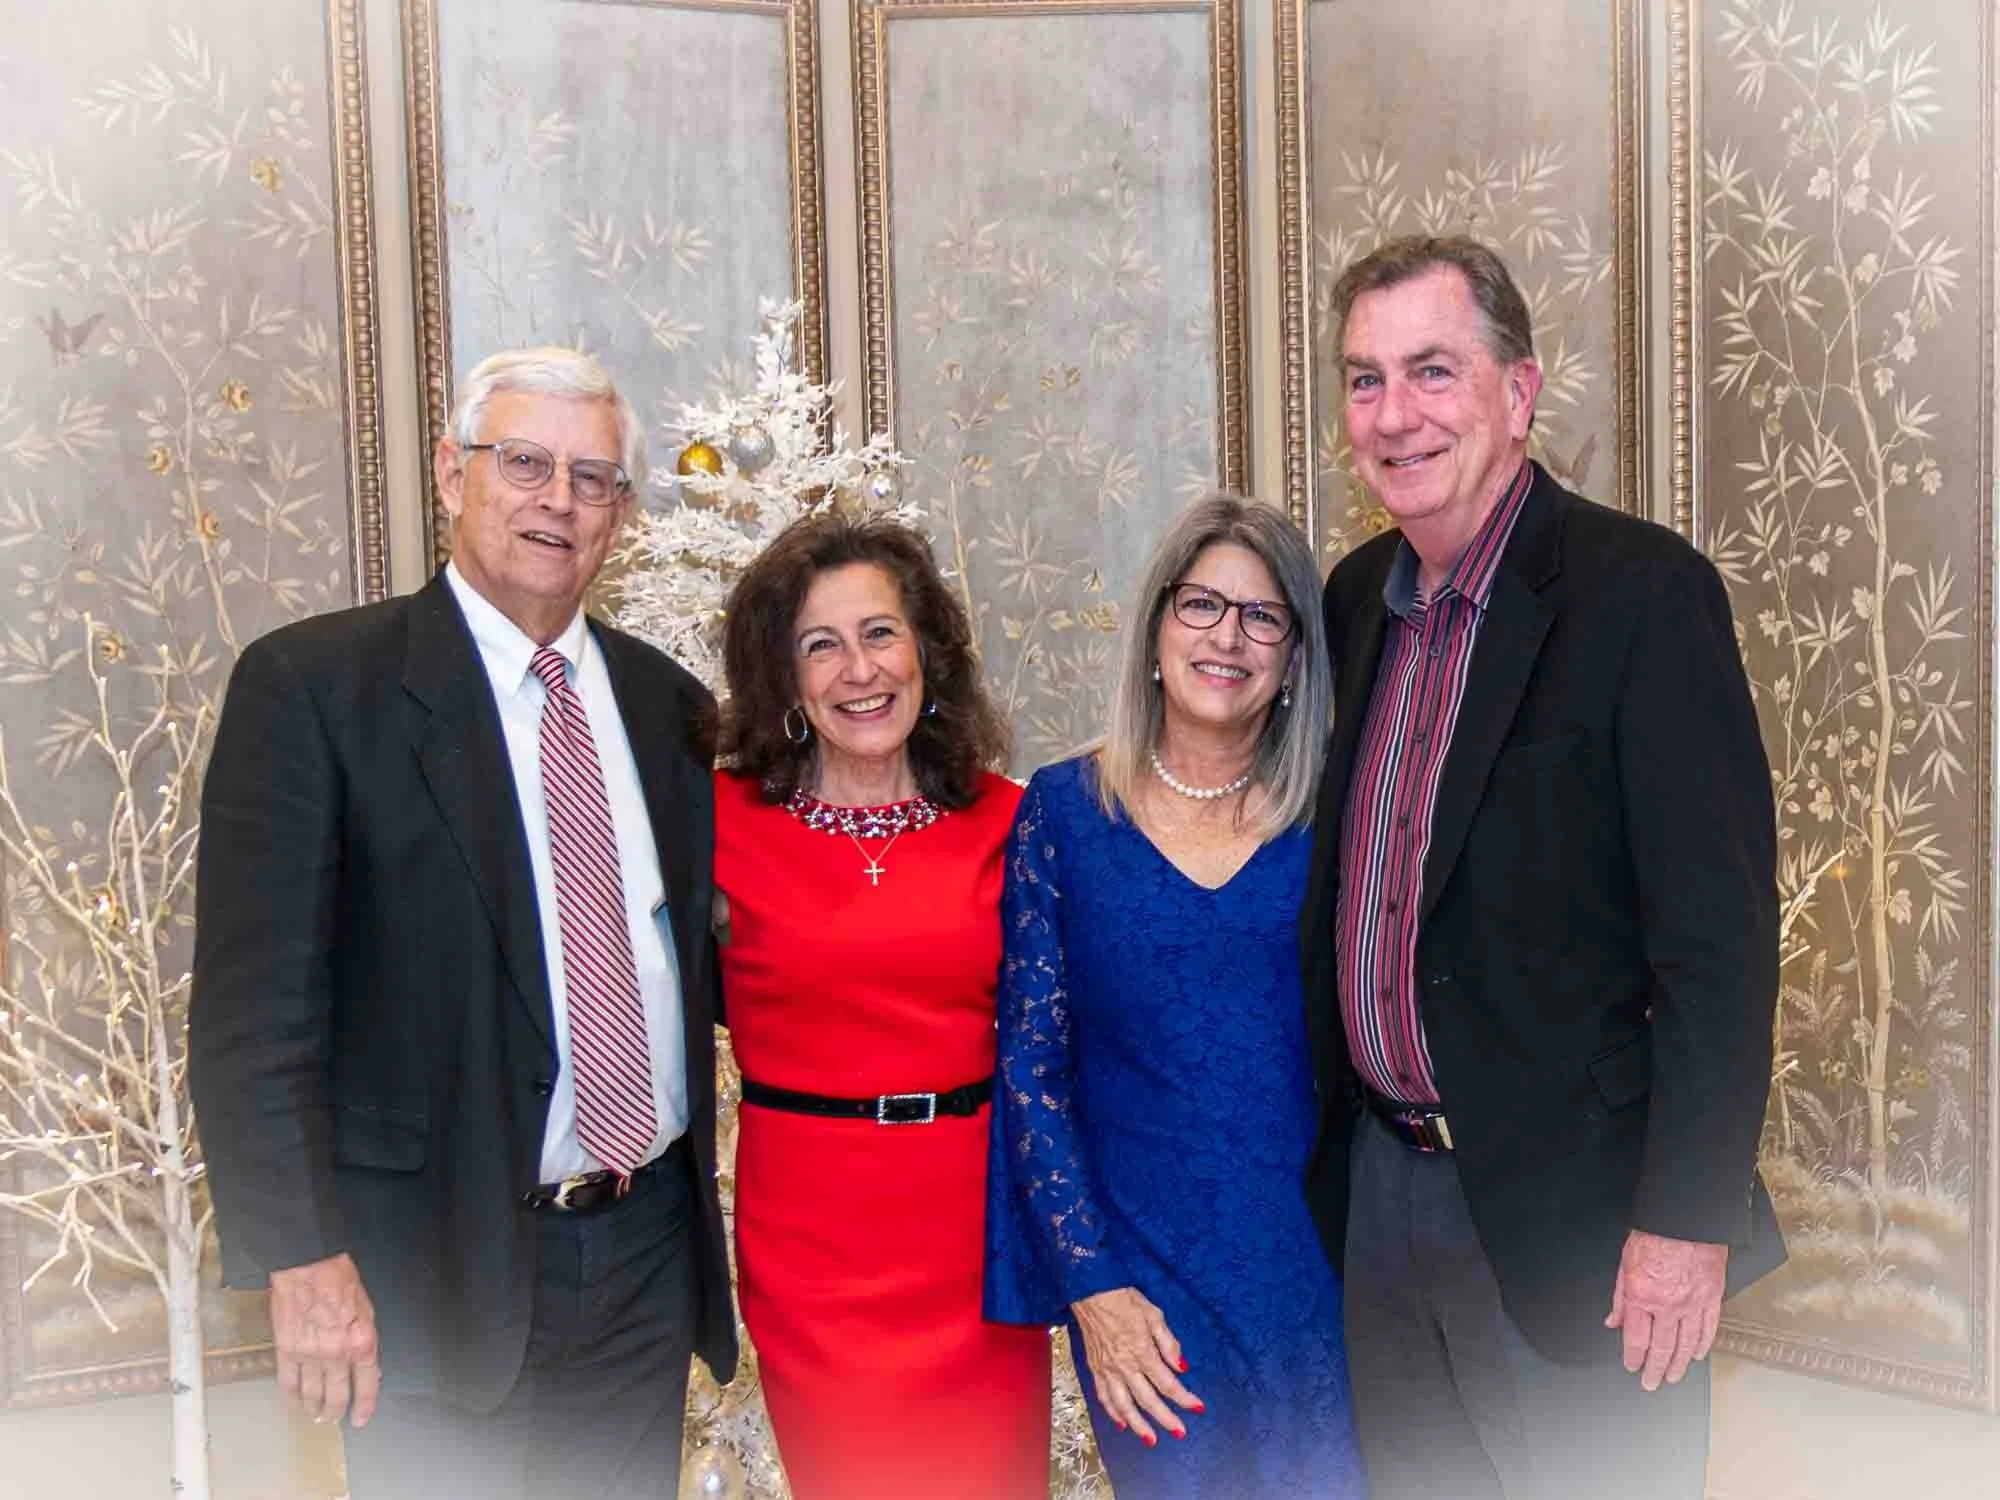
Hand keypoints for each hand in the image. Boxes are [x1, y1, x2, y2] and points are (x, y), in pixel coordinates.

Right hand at [269, 1252, 380, 1427]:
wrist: (309, 1265)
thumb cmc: (339, 1280)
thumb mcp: (366, 1310)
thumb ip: (364, 1341)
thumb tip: (366, 1367)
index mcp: (362, 1342)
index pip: (367, 1384)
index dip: (364, 1405)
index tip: (361, 1417)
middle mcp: (337, 1354)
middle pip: (337, 1396)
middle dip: (336, 1411)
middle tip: (334, 1417)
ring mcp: (310, 1355)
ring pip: (312, 1394)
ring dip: (314, 1408)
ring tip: (315, 1413)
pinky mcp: (286, 1351)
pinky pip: (288, 1383)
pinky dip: (292, 1396)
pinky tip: (295, 1401)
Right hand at [1072, 1287, 1202, 1445]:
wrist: (1091, 1290)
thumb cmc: (1124, 1298)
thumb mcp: (1153, 1314)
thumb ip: (1168, 1342)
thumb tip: (1182, 1366)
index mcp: (1142, 1351)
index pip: (1167, 1383)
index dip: (1184, 1398)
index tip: (1198, 1408)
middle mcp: (1124, 1365)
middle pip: (1148, 1400)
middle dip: (1166, 1419)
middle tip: (1180, 1433)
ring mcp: (1107, 1369)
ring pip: (1124, 1405)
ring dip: (1138, 1425)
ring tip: (1151, 1440)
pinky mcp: (1095, 1368)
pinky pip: (1103, 1396)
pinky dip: (1112, 1412)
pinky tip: (1121, 1422)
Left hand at [1605, 1229, 1728, 1390]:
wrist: (1685, 1219)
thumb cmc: (1654, 1235)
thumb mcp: (1624, 1263)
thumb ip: (1620, 1298)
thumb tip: (1613, 1321)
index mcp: (1642, 1296)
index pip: (1636, 1339)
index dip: (1633, 1358)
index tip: (1632, 1367)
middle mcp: (1667, 1305)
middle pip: (1662, 1347)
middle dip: (1655, 1369)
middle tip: (1652, 1383)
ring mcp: (1692, 1304)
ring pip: (1687, 1343)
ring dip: (1680, 1364)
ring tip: (1673, 1376)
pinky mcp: (1712, 1297)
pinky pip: (1708, 1328)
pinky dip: (1703, 1344)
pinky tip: (1698, 1354)